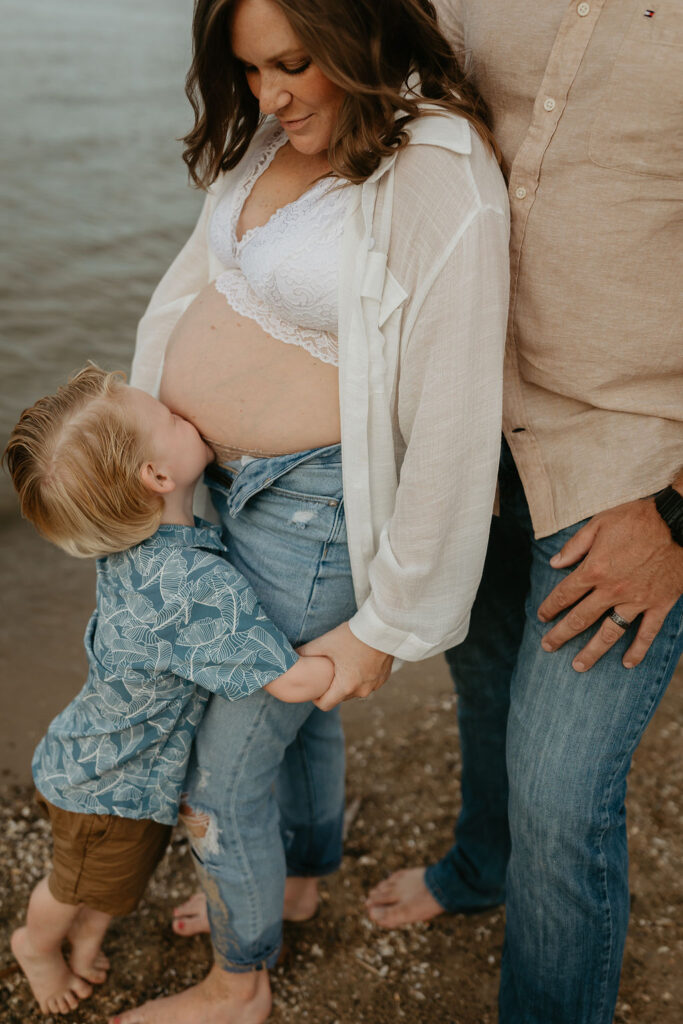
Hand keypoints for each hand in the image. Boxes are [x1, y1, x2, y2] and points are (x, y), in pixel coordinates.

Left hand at [297, 622, 393, 710]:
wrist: (382, 626)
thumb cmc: (352, 635)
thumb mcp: (325, 642)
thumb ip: (306, 652)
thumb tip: (290, 657)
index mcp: (345, 686)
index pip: (325, 705)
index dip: (316, 697)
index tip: (314, 685)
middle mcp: (362, 691)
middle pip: (340, 697)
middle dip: (332, 687)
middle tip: (328, 671)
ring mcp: (375, 685)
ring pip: (355, 691)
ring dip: (347, 682)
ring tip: (343, 664)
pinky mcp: (384, 678)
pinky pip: (368, 683)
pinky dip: (361, 676)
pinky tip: (358, 661)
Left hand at [538, 497, 682, 671]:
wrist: (678, 522)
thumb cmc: (638, 518)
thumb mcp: (600, 523)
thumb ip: (576, 546)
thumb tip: (554, 563)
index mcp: (595, 570)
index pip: (565, 595)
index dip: (550, 607)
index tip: (541, 617)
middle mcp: (612, 590)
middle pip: (580, 619)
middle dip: (560, 635)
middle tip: (547, 647)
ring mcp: (637, 600)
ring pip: (609, 633)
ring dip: (592, 652)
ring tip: (578, 666)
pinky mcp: (659, 604)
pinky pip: (647, 633)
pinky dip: (638, 650)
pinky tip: (628, 663)